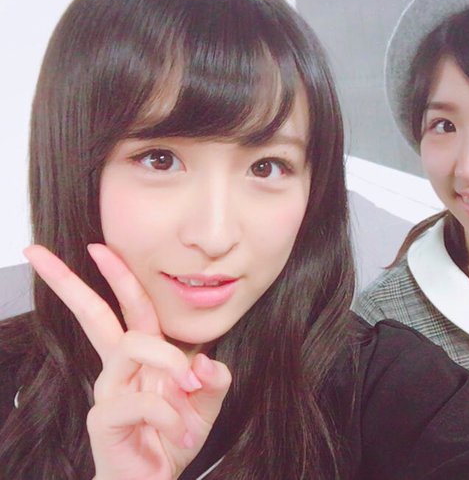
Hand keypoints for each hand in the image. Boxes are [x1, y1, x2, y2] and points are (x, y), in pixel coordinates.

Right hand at [24, 244, 231, 479]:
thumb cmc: (175, 439)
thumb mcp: (205, 405)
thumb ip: (213, 380)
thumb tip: (204, 361)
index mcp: (142, 357)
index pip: (129, 307)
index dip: (117, 276)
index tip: (97, 247)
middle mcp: (120, 368)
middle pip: (94, 314)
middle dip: (71, 281)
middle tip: (38, 253)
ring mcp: (109, 391)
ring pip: (134, 345)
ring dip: (171, 362)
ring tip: (190, 392)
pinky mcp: (104, 419)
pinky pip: (142, 400)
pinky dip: (171, 414)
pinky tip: (182, 432)